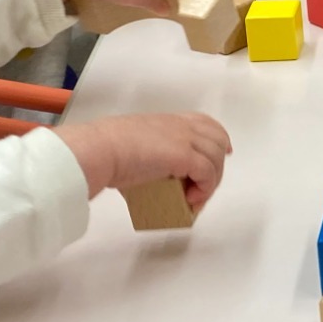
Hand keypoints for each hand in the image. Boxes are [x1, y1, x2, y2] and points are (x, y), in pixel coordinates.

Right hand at [55, 112, 232, 210]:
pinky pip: (208, 173)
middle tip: (206, 187)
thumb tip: (140, 176)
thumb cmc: (104, 149)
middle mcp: (180, 126)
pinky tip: (191, 200)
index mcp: (167, 121)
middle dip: (218, 164)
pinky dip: (205, 189)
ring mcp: (184, 139)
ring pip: (216, 158)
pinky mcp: (184, 155)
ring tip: (194, 199)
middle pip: (218, 139)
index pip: (204, 122)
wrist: (98, 150)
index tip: (224, 152)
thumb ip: (143, 152)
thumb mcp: (130, 144)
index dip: (218, 137)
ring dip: (211, 182)